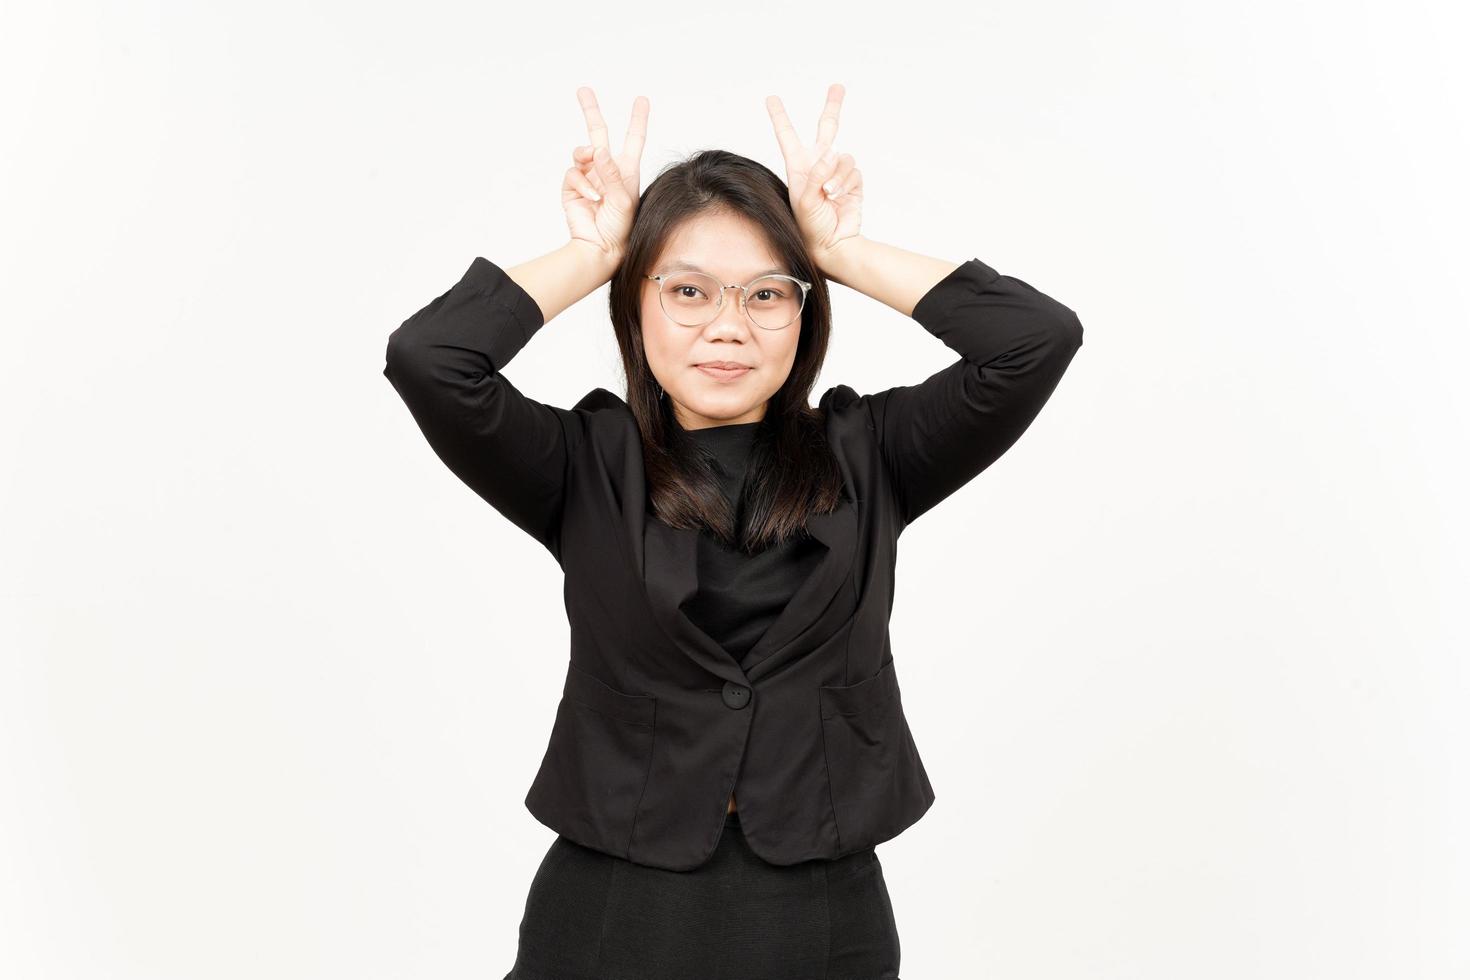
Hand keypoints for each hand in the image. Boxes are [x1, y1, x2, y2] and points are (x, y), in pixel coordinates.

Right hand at [562, 87, 648, 266]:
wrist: (601, 248)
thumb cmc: (621, 228)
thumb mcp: (623, 199)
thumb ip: (611, 173)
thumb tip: (598, 149)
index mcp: (626, 171)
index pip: (633, 139)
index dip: (637, 119)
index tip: (641, 100)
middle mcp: (607, 170)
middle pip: (598, 133)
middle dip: (591, 111)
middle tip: (583, 90)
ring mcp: (588, 177)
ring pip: (582, 152)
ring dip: (586, 157)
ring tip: (594, 172)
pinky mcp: (572, 187)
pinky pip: (573, 173)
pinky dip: (581, 183)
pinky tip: (591, 198)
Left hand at [765, 83, 863, 273]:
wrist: (832, 245)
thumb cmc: (810, 227)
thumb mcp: (805, 200)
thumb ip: (816, 174)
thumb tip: (834, 153)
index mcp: (798, 167)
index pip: (788, 136)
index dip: (780, 117)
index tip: (771, 98)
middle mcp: (817, 165)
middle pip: (827, 128)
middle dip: (833, 106)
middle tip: (838, 87)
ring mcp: (836, 173)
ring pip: (843, 156)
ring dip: (838, 175)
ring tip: (829, 194)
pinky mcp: (852, 182)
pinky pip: (854, 171)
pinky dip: (847, 183)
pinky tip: (840, 197)